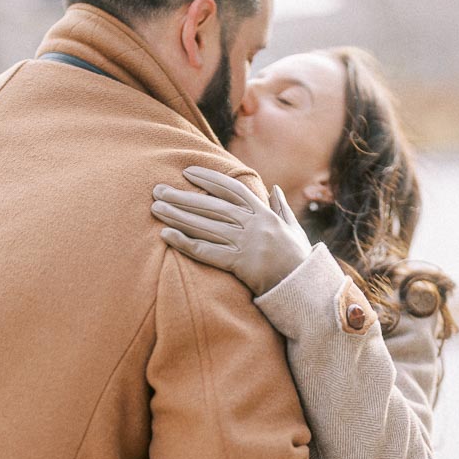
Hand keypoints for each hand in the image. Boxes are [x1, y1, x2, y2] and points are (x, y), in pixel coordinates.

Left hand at [151, 166, 312, 295]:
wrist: (303, 287)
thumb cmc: (297, 258)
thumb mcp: (293, 229)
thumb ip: (280, 208)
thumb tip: (273, 190)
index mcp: (264, 213)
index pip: (231, 189)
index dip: (208, 179)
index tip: (187, 172)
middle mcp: (253, 225)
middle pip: (211, 206)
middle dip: (182, 197)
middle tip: (157, 190)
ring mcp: (245, 244)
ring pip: (205, 226)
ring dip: (178, 216)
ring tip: (156, 208)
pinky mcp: (238, 264)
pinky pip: (206, 252)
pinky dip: (184, 243)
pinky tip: (166, 236)